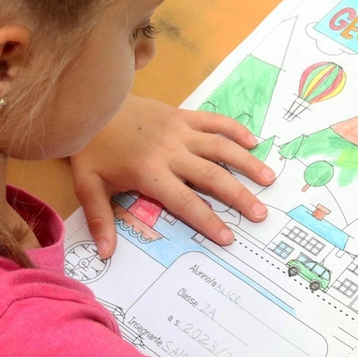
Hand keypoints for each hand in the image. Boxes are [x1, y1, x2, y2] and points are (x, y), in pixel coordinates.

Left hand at [71, 95, 276, 257]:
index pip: (185, 202)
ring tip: (269, 179)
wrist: (91, 102)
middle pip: (212, 176)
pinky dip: (235, 130)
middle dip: (238, 196)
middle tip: (260, 213)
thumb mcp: (88, 186)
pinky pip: (214, 121)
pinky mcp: (183, 115)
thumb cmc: (91, 147)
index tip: (228, 237)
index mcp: (150, 172)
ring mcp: (180, 131)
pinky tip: (253, 141)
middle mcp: (171, 152)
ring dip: (247, 163)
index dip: (208, 220)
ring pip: (221, 147)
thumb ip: (99, 220)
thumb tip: (104, 254)